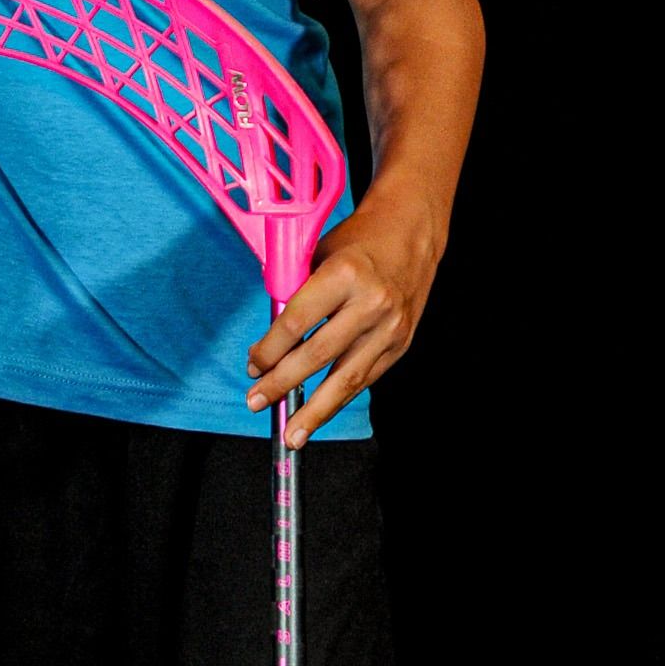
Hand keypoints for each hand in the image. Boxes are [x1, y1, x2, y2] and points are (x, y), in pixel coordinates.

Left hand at [244, 199, 439, 445]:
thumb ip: (295, 295)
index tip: (253, 365)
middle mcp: (371, 303)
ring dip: (315, 410)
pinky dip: (340, 398)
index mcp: (344, 274)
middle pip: (317, 355)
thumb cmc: (358, 240)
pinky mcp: (401, 343)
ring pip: (346, 379)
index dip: (269, 350)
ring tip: (292, 434)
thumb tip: (268, 342)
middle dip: (282, 384)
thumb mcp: (319, 254)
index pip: (296, 323)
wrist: (411, 231)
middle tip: (257, 401)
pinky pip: (365, 378)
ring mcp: (390, 327)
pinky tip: (320, 413)